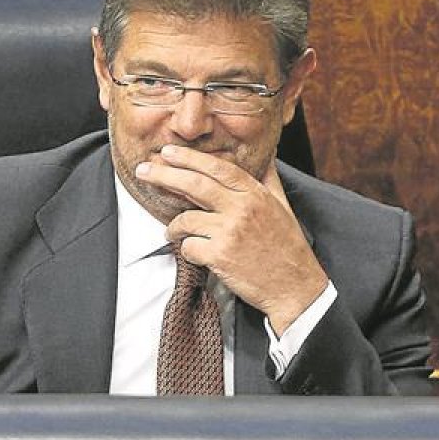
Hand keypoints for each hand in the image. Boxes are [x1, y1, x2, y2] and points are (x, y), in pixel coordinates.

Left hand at [135, 145, 327, 334]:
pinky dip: (186, 251)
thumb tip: (266, 156)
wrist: (295, 287)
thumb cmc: (288, 247)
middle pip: (194, 185)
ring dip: (174, 227)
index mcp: (255, 194)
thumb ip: (269, 180)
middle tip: (143, 171)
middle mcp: (241, 209)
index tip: (168, 152)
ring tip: (173, 232)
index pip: (217, 168)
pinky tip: (194, 254)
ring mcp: (229, 232)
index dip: (189, 158)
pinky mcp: (220, 256)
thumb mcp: (283, 207)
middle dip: (164, 175)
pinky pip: (188, 247)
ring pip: (186, 219)